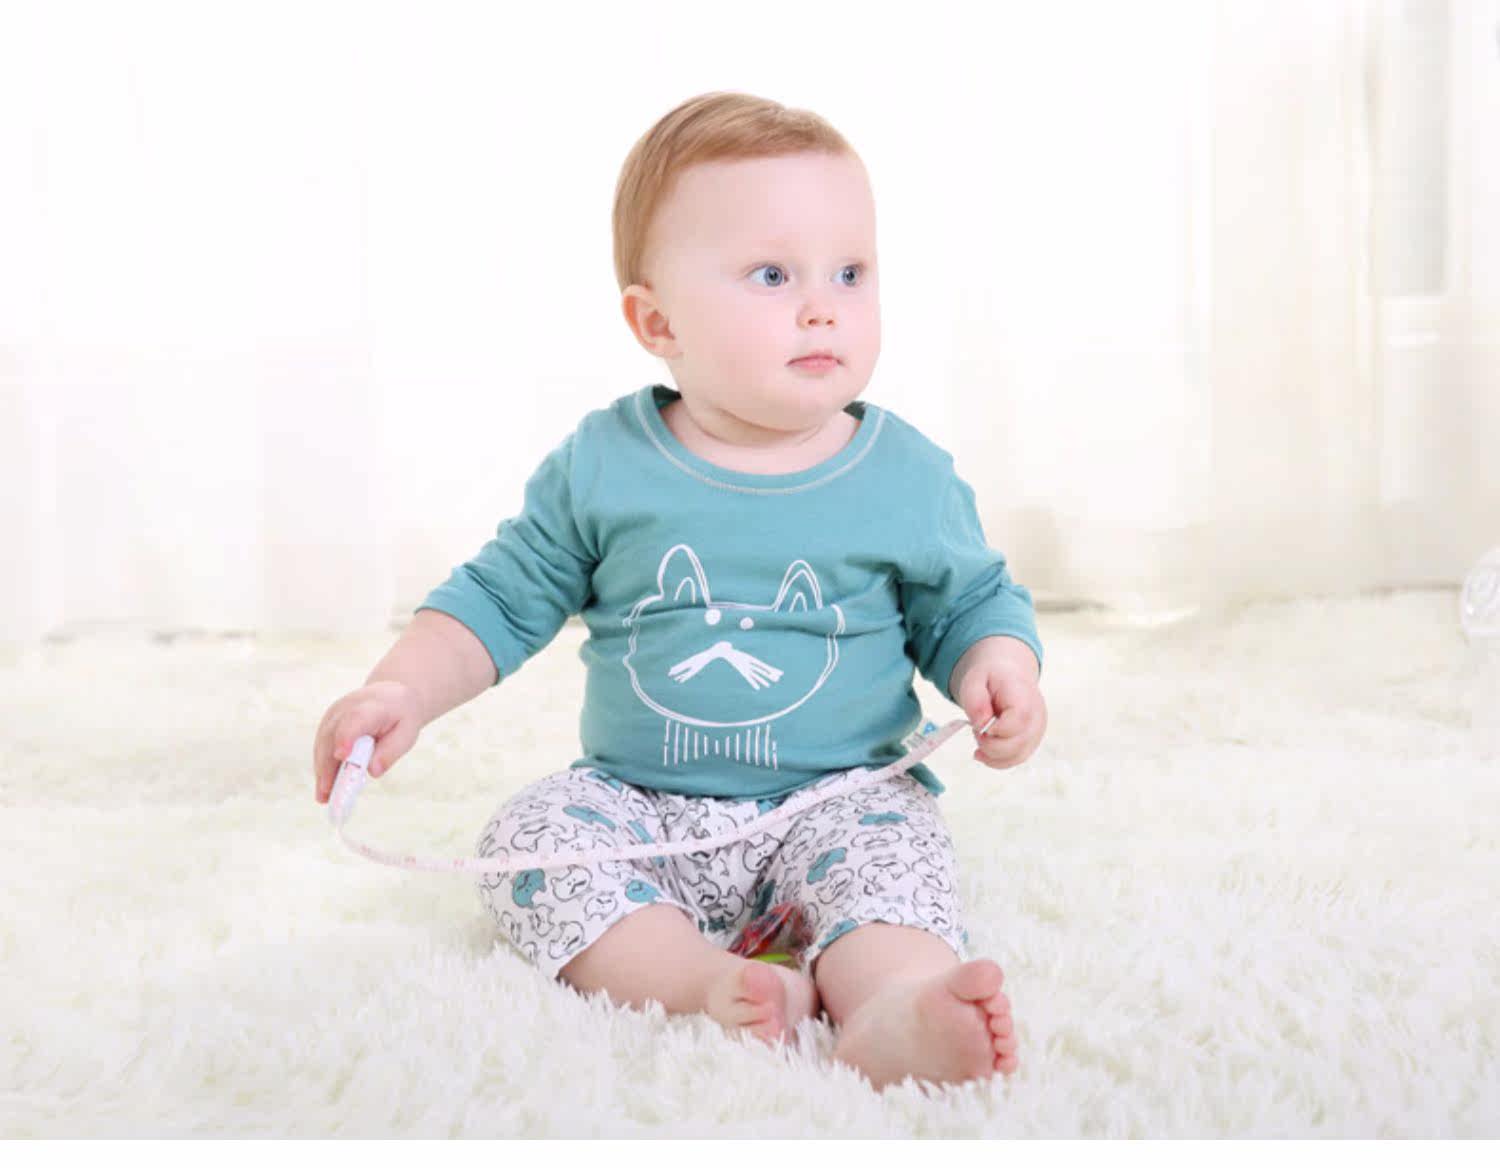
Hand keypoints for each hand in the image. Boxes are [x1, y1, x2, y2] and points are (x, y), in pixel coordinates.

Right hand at [312, 680, 424, 803]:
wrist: (391, 696)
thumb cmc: (401, 717)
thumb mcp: (407, 733)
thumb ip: (391, 751)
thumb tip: (373, 772)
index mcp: (372, 706)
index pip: (356, 719)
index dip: (347, 737)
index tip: (342, 756)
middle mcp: (347, 707)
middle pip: (333, 735)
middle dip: (329, 765)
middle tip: (327, 792)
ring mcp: (334, 715)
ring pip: (323, 743)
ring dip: (321, 770)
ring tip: (323, 797)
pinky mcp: (327, 724)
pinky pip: (322, 746)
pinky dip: (322, 767)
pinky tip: (325, 787)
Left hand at [951, 638, 1046, 769]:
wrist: (1008, 675)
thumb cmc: (990, 679)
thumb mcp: (974, 681)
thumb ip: (975, 701)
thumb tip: (981, 726)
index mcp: (1024, 695)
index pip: (1018, 721)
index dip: (996, 729)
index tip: (979, 724)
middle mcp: (1037, 715)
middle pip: (1018, 744)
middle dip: (990, 745)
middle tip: (976, 731)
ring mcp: (1037, 731)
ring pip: (1018, 756)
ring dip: (992, 754)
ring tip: (980, 737)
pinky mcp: (1031, 742)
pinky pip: (1016, 759)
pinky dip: (997, 760)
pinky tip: (983, 752)